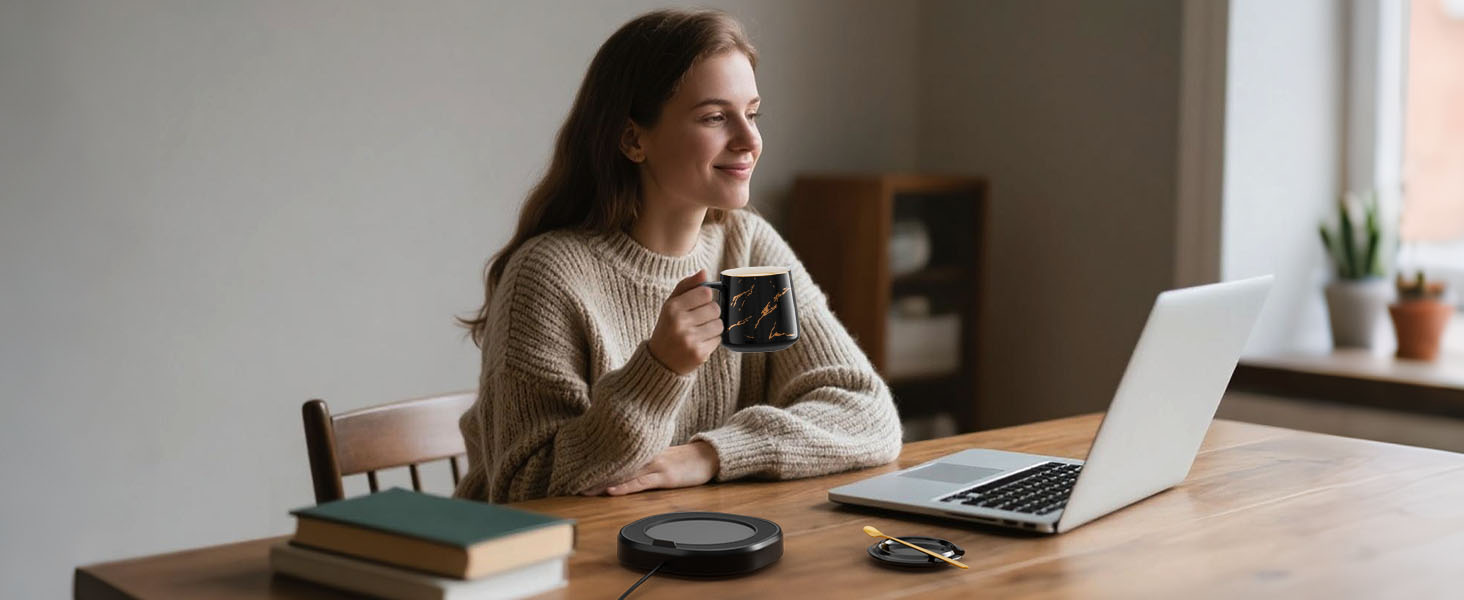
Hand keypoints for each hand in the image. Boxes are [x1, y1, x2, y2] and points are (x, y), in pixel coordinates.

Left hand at [581, 441, 721, 495]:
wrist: (707, 456)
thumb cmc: (681, 458)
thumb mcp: (656, 452)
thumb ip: (637, 456)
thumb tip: (616, 461)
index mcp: (640, 449)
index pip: (612, 454)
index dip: (592, 461)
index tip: (572, 467)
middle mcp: (644, 454)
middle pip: (613, 463)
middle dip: (591, 473)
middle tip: (569, 480)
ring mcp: (655, 465)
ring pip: (624, 473)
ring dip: (602, 482)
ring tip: (583, 489)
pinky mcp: (665, 477)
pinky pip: (642, 482)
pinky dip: (625, 486)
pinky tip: (611, 491)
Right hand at [647, 269, 722, 375]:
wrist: (660, 361)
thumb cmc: (668, 328)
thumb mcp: (670, 305)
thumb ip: (686, 286)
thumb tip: (704, 272)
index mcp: (672, 308)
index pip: (705, 292)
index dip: (705, 298)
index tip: (698, 304)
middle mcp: (680, 323)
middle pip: (715, 308)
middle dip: (710, 313)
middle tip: (699, 320)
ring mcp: (690, 339)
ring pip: (719, 324)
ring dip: (713, 327)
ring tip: (699, 332)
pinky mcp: (699, 354)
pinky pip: (718, 339)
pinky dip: (712, 340)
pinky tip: (699, 342)